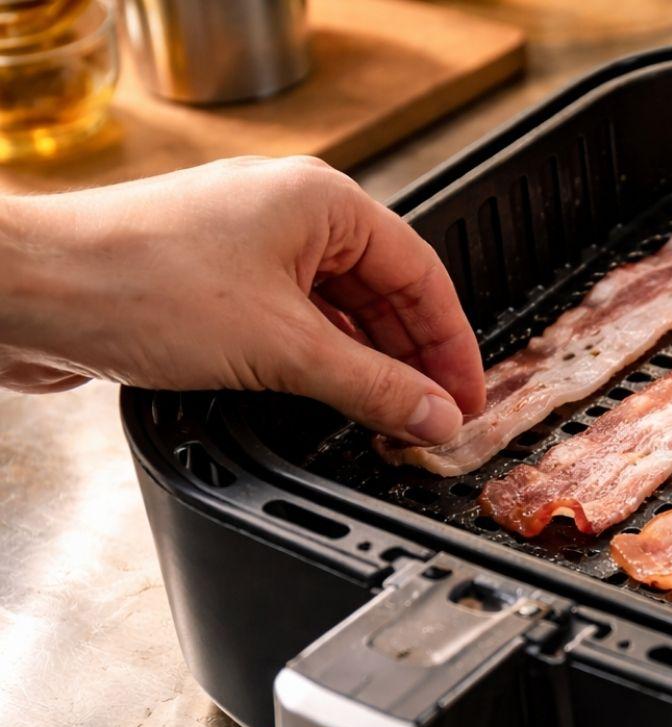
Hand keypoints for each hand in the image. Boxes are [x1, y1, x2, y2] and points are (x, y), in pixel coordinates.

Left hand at [0, 156, 484, 442]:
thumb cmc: (137, 283)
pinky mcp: (211, 283)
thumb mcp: (282, 348)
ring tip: (394, 420)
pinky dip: (319, 363)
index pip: (421, 274)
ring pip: (336, 312)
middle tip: (437, 418)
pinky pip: (290, 324)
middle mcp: (288, 215)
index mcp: (322, 201)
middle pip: (382, 293)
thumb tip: (435, 415)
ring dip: (365, 366)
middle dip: (412, 359)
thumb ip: (373, 388)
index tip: (467, 397)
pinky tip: (334, 401)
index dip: (452, 343)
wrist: (26, 290)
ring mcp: (247, 247)